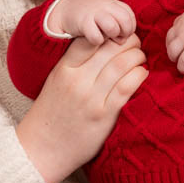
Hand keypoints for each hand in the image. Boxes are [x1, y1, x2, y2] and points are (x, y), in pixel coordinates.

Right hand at [17, 35, 146, 182]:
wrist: (41, 149)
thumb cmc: (50, 115)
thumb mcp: (55, 82)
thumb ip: (74, 64)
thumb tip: (100, 46)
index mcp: (63, 70)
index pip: (89, 40)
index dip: (108, 33)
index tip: (116, 35)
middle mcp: (77, 81)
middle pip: (110, 48)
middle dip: (128, 41)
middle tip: (134, 43)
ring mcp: (91, 98)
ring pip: (122, 65)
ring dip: (137, 56)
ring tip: (140, 57)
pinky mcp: (104, 115)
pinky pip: (127, 87)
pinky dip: (139, 75)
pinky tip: (142, 73)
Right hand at [50, 0, 135, 44]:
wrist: (65, 11)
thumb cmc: (90, 16)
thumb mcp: (106, 15)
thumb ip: (119, 24)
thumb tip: (123, 41)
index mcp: (113, 3)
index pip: (130, 16)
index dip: (129, 28)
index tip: (121, 33)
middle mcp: (105, 5)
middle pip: (125, 20)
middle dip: (124, 33)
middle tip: (115, 37)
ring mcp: (94, 12)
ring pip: (113, 28)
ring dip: (111, 36)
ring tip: (104, 36)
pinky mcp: (83, 22)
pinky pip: (97, 37)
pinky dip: (96, 41)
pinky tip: (91, 38)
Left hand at [166, 5, 183, 74]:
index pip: (174, 28)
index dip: (176, 38)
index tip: (181, 44)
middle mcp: (183, 27)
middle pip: (169, 40)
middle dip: (172, 49)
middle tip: (179, 56)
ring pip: (172, 52)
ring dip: (175, 59)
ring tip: (181, 64)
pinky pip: (183, 62)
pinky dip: (183, 68)